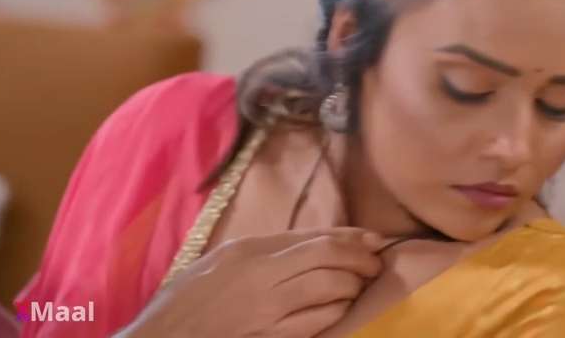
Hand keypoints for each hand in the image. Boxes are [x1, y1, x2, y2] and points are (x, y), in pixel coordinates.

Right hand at [115, 228, 383, 337]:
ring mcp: (268, 315)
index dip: (352, 238)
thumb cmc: (188, 299)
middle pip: (329, 262)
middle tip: (375, 264)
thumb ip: (269, 248)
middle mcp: (261, 279)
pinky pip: (317, 325)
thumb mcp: (224, 258)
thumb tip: (316, 242)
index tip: (375, 240)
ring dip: (352, 288)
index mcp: (249, 252)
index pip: (315, 239)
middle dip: (361, 262)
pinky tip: (338, 310)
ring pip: (330, 294)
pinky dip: (335, 314)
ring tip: (358, 286)